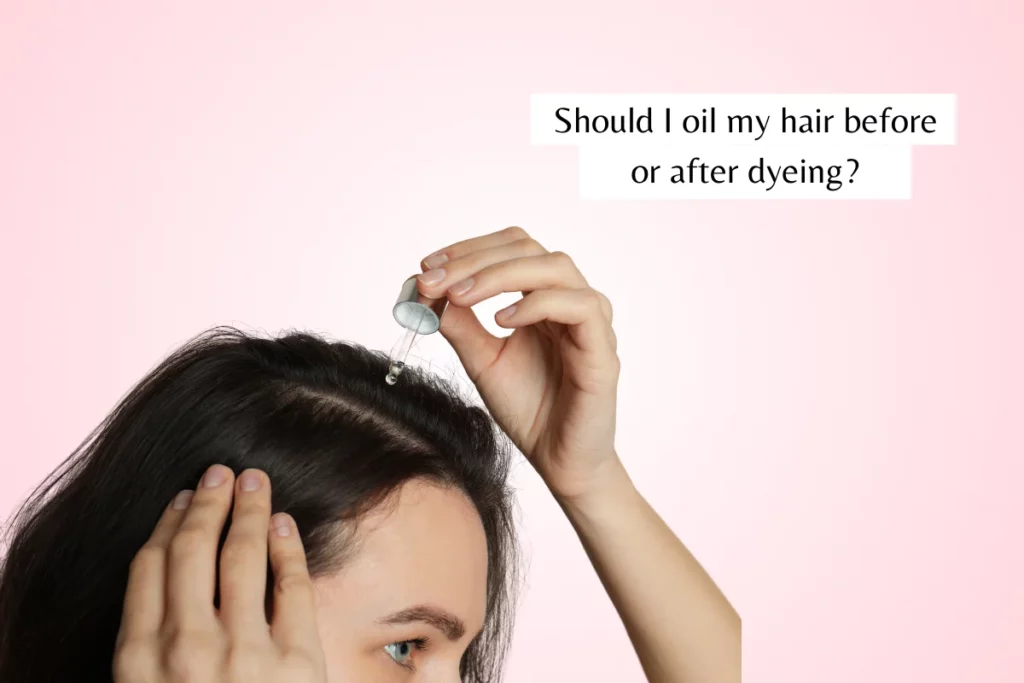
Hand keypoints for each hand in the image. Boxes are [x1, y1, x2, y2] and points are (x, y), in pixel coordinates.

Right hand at [114, 465, 325, 682]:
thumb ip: (151, 646)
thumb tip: (167, 583)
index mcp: (139, 659)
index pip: (149, 567)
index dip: (168, 523)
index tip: (184, 499)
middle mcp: (187, 650)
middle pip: (193, 550)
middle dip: (208, 503)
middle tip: (220, 473)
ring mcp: (243, 655)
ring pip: (243, 557)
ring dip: (250, 509)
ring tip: (255, 482)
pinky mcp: (296, 664)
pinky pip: (292, 588)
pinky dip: (288, 548)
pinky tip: (284, 523)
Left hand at [417, 226, 622, 502]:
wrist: (559, 461)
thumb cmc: (528, 409)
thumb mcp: (481, 360)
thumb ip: (459, 324)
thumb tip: (425, 290)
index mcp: (542, 296)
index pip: (509, 248)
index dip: (467, 250)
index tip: (426, 268)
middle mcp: (569, 299)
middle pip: (527, 248)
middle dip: (473, 259)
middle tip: (433, 280)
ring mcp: (590, 321)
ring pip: (554, 266)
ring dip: (499, 274)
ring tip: (460, 296)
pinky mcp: (603, 349)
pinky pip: (579, 307)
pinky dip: (536, 304)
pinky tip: (501, 320)